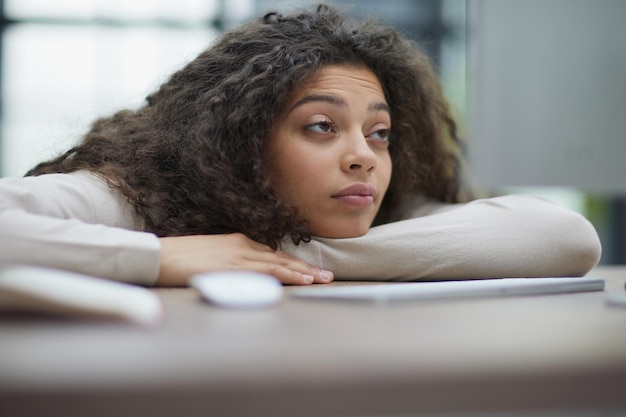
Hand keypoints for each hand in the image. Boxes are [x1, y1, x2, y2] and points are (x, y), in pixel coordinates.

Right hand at [156, 233, 333, 285]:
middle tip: (327, 276)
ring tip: (321, 280)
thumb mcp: (212, 256)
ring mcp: (238, 256)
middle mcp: (242, 246)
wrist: (159, 255)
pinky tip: (299, 280)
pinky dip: (285, 275)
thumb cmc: (181, 258)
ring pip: (278, 264)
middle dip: (305, 268)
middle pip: (281, 258)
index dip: (293, 264)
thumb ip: (231, 263)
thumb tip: (245, 275)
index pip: (273, 255)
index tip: (310, 271)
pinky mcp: (232, 266)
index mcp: (238, 242)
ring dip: (302, 272)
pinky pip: (265, 271)